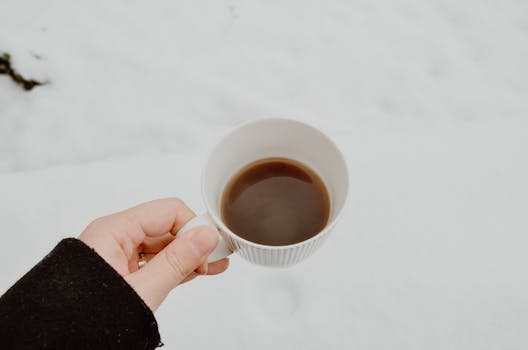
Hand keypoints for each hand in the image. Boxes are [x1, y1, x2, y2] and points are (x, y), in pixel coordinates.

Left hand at [79, 198, 228, 310]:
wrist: (58, 342)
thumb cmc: (87, 317)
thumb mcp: (142, 290)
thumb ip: (176, 261)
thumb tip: (205, 236)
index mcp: (114, 230)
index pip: (167, 211)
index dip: (193, 226)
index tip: (211, 246)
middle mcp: (115, 237)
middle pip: (166, 227)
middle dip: (192, 242)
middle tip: (216, 257)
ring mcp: (118, 255)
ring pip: (162, 246)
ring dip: (187, 256)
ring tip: (212, 266)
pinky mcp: (122, 270)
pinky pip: (154, 261)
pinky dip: (174, 267)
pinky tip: (194, 271)